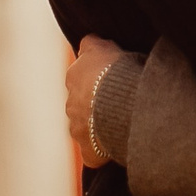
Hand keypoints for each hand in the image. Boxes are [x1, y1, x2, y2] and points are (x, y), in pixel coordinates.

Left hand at [66, 35, 126, 163]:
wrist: (124, 104)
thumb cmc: (121, 72)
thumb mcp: (106, 47)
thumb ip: (94, 45)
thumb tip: (89, 42)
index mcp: (75, 73)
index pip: (80, 74)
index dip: (96, 77)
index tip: (110, 79)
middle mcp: (71, 100)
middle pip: (81, 101)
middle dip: (94, 102)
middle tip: (118, 102)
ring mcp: (77, 127)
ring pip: (85, 127)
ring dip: (97, 126)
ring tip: (120, 124)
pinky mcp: (88, 150)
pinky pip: (94, 153)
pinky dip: (102, 151)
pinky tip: (117, 146)